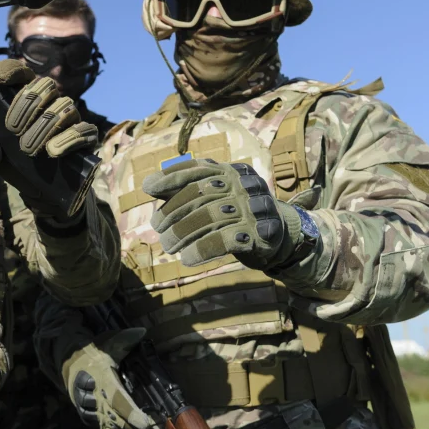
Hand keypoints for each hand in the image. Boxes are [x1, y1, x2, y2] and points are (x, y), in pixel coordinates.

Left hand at [0, 59, 98, 168]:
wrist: (41, 190)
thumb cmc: (17, 165)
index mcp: (28, 100)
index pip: (24, 74)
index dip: (13, 71)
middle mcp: (51, 103)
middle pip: (47, 85)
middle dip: (28, 104)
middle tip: (13, 130)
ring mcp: (71, 119)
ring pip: (63, 107)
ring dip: (44, 126)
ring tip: (28, 149)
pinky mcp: (86, 137)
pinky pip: (84, 129)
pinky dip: (69, 138)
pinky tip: (53, 150)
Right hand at [62, 328, 155, 428]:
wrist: (68, 363)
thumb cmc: (91, 353)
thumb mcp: (107, 343)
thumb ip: (125, 339)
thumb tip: (142, 332)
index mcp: (101, 381)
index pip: (119, 402)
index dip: (134, 415)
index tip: (149, 423)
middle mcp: (94, 399)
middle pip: (118, 421)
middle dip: (139, 428)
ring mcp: (90, 411)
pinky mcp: (88, 418)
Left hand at [141, 159, 316, 270]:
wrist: (280, 236)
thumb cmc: (238, 214)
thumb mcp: (217, 197)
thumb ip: (188, 190)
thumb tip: (150, 186)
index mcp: (232, 171)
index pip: (198, 169)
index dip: (172, 177)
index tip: (148, 188)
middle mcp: (244, 184)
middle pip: (201, 193)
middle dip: (174, 211)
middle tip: (158, 229)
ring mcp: (255, 207)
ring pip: (211, 216)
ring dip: (183, 233)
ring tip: (169, 247)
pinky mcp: (262, 233)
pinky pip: (226, 239)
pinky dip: (203, 249)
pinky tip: (188, 259)